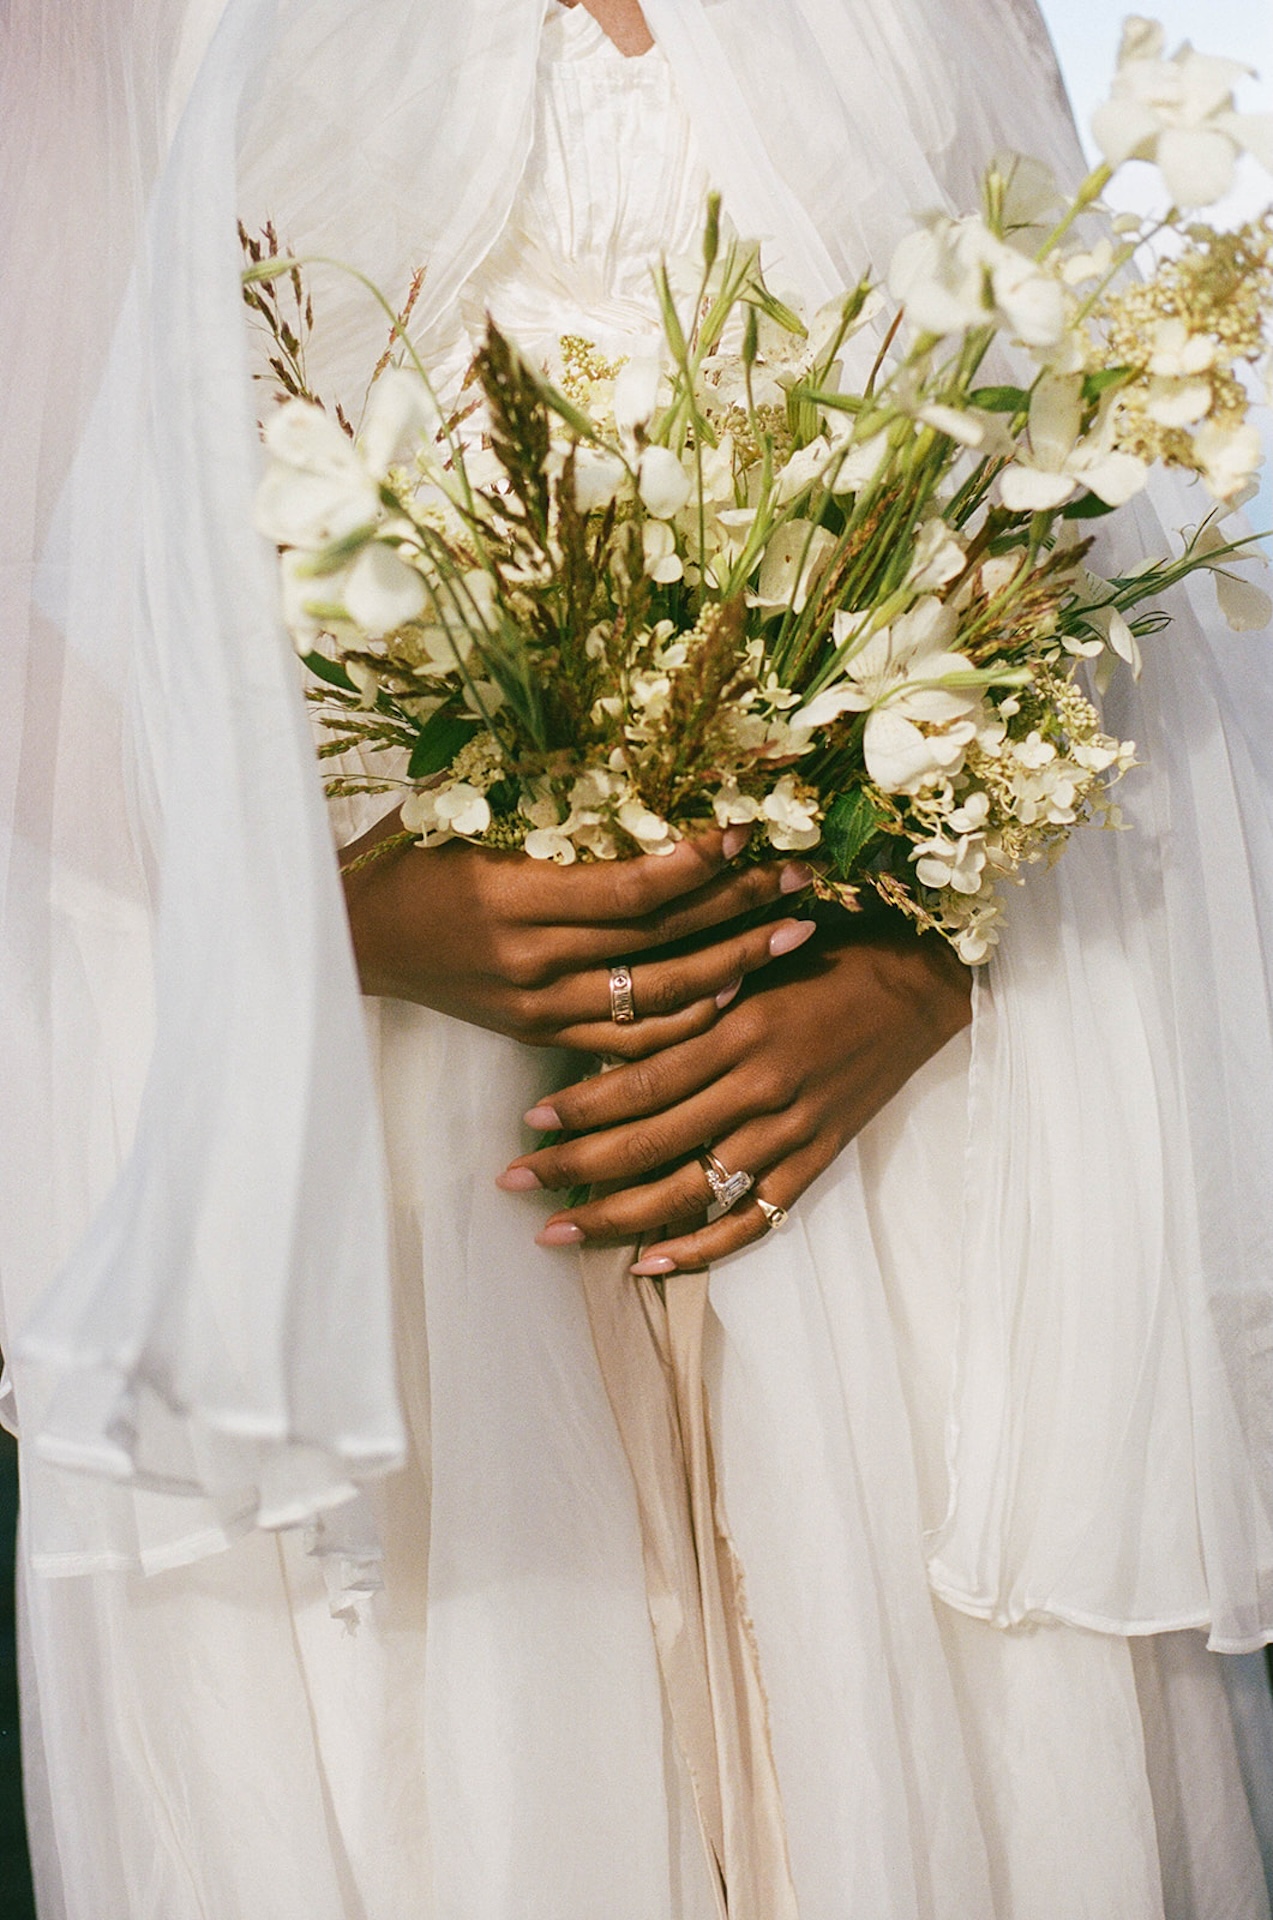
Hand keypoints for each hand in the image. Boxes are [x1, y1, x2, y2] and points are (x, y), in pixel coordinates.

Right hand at [340, 809, 816, 1055]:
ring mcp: (537, 1005)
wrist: (348, 939)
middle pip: (660, 942)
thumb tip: (612, 730)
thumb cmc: (403, 856)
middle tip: (802, 880)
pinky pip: (625, 1040)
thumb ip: (531, 784)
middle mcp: (530, 960)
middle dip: (738, 908)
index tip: (747, 834)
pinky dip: (682, 1021)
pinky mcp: (535, 1032)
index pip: (628, 890)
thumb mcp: (455, 805)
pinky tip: (731, 994)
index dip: (695, 866)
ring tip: (790, 935)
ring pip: (656, 999)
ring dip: (732, 965)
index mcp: (509, 897)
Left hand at [495, 923, 971, 1263]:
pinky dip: (699, 1248)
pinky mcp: (816, 1160)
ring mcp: (791, 1131)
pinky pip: (753, 1220)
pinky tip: (647, 1264)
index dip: (580, 1109)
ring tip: (558, 1232)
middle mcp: (761, 1086)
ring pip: (691, 1191)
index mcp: (739, 1030)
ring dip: (617, 1218)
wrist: (913, 985)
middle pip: (652, 1143)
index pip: (642, 1082)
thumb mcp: (751, 963)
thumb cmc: (821, 959)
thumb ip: (688, 1001)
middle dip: (576, 1169)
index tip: (529, 1125)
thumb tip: (608, 1031)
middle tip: (516, 1184)